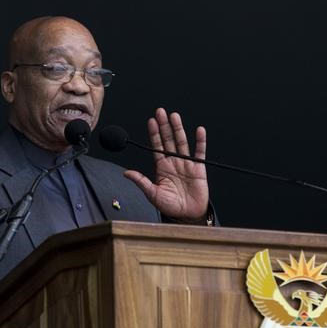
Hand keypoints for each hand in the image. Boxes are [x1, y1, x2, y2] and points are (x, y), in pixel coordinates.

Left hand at [123, 107, 208, 221]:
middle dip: (164, 126)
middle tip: (160, 111)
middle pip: (168, 140)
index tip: (151, 121)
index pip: (157, 146)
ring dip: (178, 129)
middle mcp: (173, 162)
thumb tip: (126, 173)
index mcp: (162, 167)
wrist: (187, 215)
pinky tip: (199, 130)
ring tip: (174, 116)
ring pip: (181, 142)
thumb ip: (141, 182)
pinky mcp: (199, 168)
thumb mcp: (152, 194)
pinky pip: (200, 152)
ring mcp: (186, 163)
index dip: (154, 133)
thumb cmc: (169, 206)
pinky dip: (200, 141)